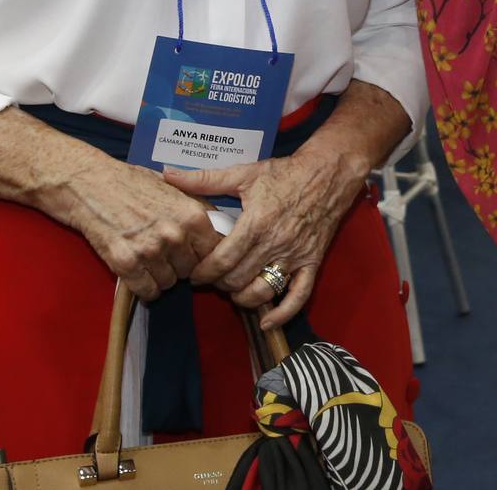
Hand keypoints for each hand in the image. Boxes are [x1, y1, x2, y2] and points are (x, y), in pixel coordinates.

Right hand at [55, 153, 223, 302]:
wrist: (89, 182)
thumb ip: (199, 208)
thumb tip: (224, 228)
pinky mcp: (126, 263)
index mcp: (193, 214)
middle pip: (191, 270)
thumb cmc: (131, 182)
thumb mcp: (174, 187)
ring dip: (160, 276)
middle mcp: (176, 234)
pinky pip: (147, 291)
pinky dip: (143, 287)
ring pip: (169, 283)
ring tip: (147, 258)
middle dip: (180, 265)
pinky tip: (137, 272)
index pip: (215, 252)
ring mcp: (151, 250)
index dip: (203, 255)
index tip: (193, 255)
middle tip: (164, 253)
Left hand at [165, 142, 365, 329]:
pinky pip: (299, 296)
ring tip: (232, 290)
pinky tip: (266, 323)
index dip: (203, 272)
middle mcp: (275, 244)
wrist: (328, 173)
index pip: (222, 260)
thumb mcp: (244, 173)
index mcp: (256, 223)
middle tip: (210, 279)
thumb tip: (168, 175)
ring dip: (242, 298)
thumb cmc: (284, 173)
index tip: (194, 274)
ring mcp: (295, 256)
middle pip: (238, 279)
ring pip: (263, 291)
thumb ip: (204, 178)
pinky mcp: (311, 263)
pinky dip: (282, 314)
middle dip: (219, 283)